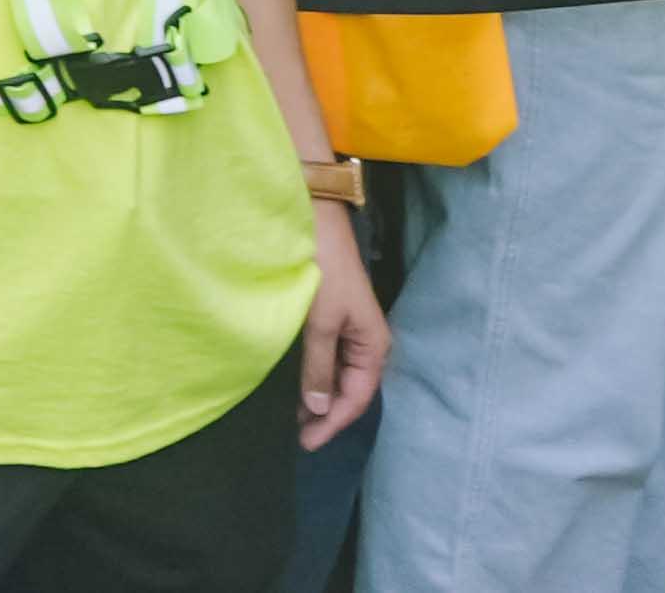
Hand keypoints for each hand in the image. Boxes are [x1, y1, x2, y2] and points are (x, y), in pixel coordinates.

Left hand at [298, 207, 388, 446]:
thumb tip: (319, 409)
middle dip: (324, 414)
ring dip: (317, 397)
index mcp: (373, 347)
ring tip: (291, 417)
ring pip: (336, 376)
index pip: (356, 398)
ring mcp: (348, 331)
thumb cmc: (323, 271)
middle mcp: (365, 343)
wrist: (316, 221)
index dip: (333, 423)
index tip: (306, 442)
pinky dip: (312, 375)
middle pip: (348, 390)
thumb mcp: (319, 323)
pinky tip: (295, 385)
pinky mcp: (332, 319)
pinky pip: (326, 358)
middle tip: (295, 436)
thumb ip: (318, 367)